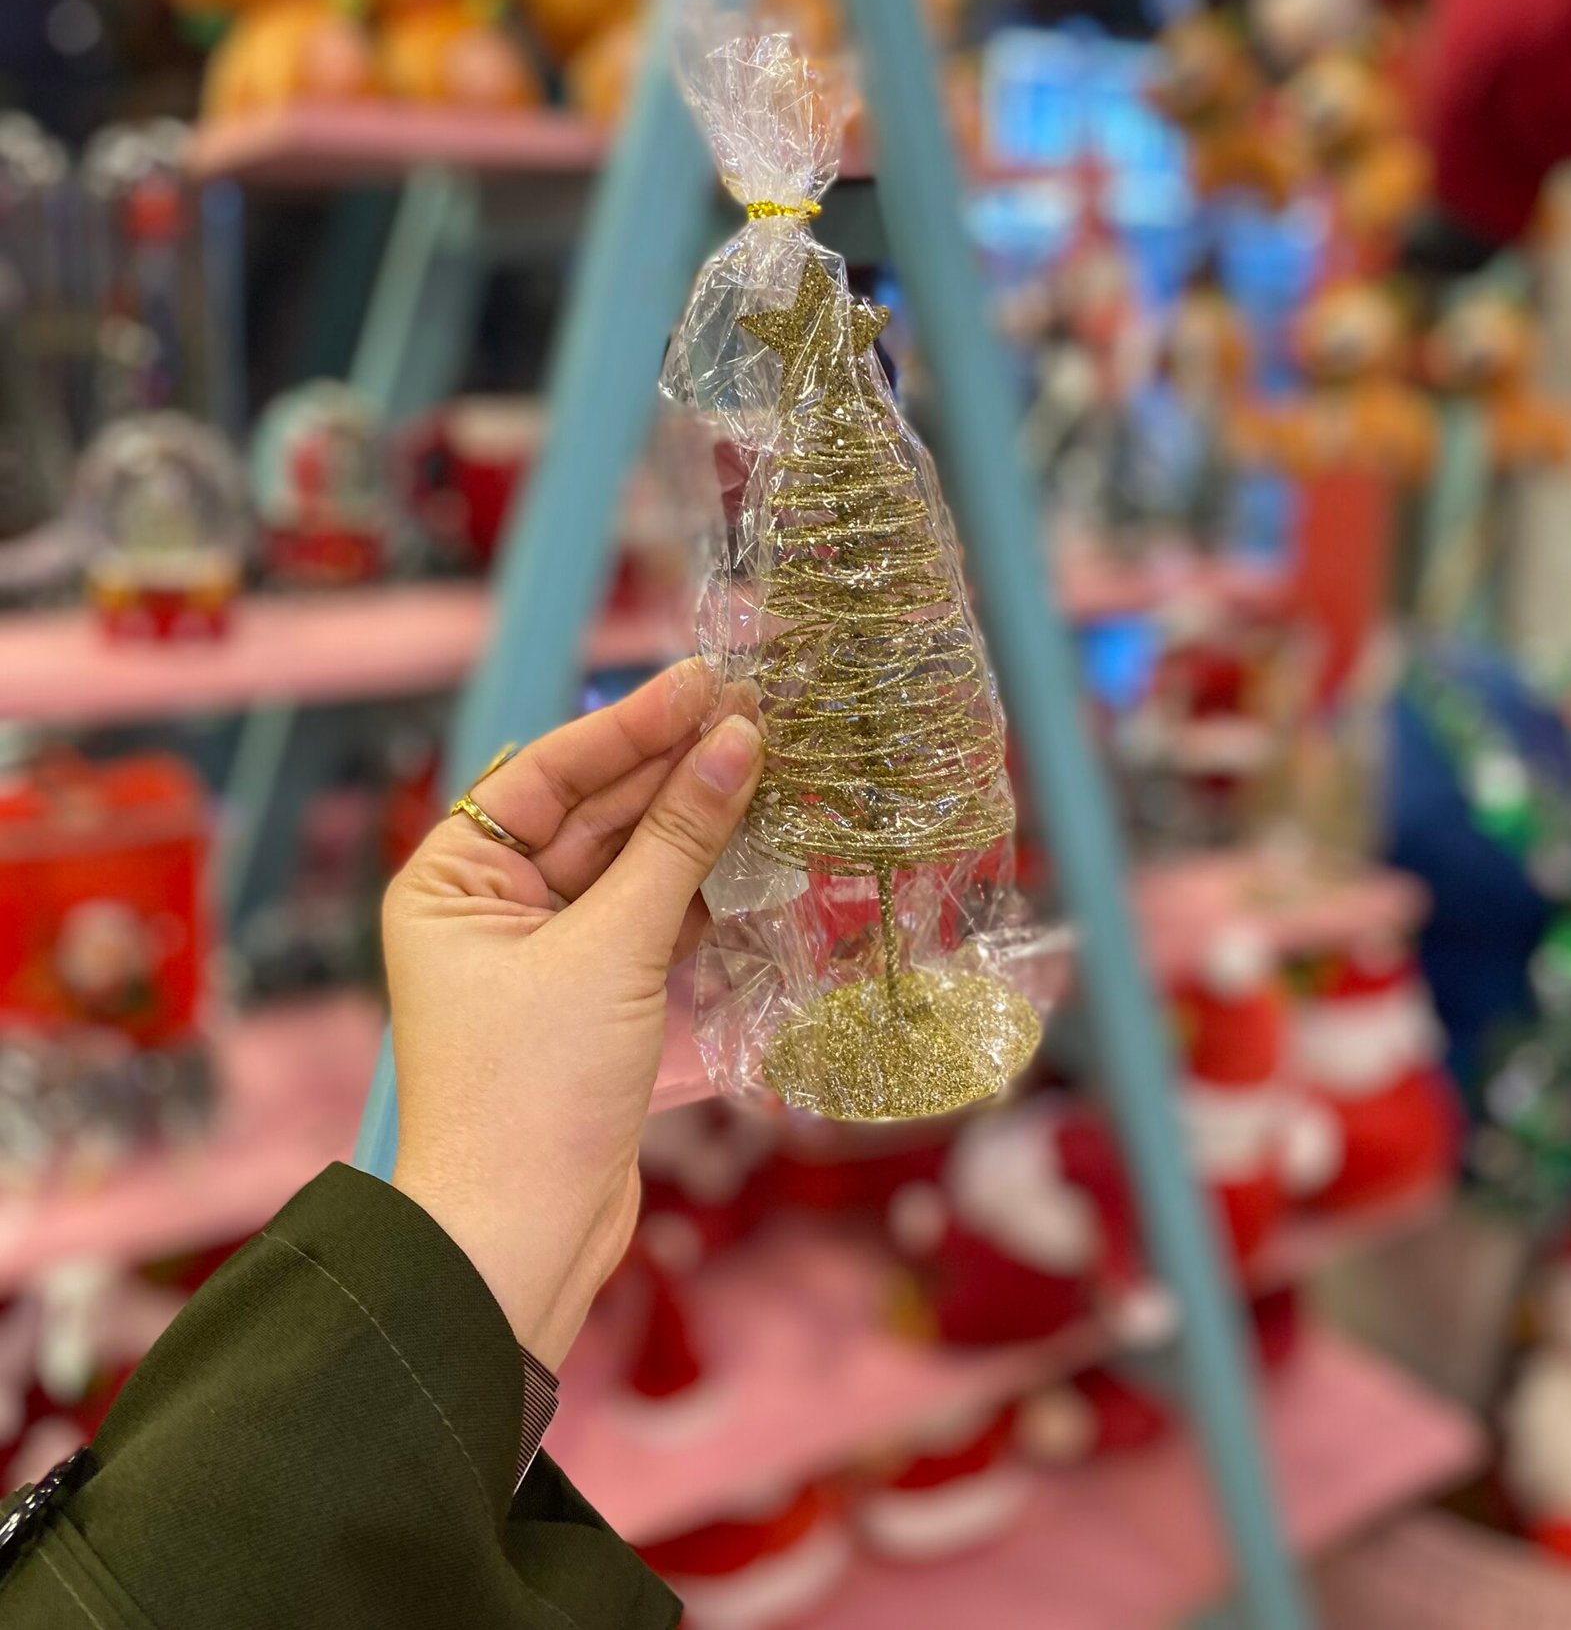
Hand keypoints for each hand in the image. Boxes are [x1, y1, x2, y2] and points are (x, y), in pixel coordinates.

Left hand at [386, 661, 763, 1367]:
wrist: (521, 1241)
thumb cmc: (533, 1091)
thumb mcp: (613, 948)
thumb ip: (680, 842)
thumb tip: (737, 743)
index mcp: (450, 881)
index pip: (546, 773)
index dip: (629, 725)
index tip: (704, 681)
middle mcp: (486, 909)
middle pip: (590, 813)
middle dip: (671, 770)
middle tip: (755, 713)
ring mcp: (539, 956)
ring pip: (626, 866)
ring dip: (694, 827)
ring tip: (769, 769)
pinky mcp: (587, 1001)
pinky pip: (645, 919)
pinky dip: (695, 891)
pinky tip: (752, 852)